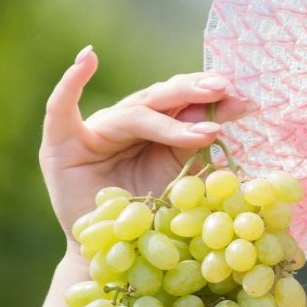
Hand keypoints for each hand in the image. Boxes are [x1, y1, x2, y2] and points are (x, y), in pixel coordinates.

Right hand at [39, 46, 253, 254]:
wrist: (115, 249)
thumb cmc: (148, 216)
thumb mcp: (178, 180)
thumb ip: (195, 150)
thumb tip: (229, 121)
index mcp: (155, 128)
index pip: (184, 105)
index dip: (212, 100)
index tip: (245, 100)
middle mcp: (126, 122)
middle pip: (162, 100)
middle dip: (195, 93)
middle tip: (226, 90)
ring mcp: (94, 130)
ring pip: (134, 112)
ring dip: (171, 116)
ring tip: (207, 126)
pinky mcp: (61, 143)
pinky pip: (61, 108)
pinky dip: (71, 82)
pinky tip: (87, 58)